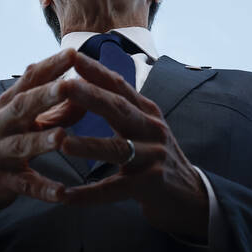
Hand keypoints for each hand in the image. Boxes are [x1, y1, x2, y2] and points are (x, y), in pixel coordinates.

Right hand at [0, 50, 77, 222]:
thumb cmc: (2, 140)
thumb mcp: (24, 121)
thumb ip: (56, 110)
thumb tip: (87, 95)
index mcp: (8, 104)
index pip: (29, 80)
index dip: (50, 66)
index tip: (73, 53)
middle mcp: (0, 124)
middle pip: (22, 107)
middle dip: (44, 96)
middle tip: (68, 86)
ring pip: (20, 145)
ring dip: (41, 141)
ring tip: (61, 136)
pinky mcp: (2, 181)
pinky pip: (25, 185)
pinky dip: (43, 189)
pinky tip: (62, 193)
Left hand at [57, 53, 209, 243]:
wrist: (190, 195)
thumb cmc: (155, 158)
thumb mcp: (143, 128)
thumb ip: (119, 110)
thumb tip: (83, 85)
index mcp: (147, 112)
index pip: (120, 86)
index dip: (96, 71)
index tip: (71, 55)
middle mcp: (152, 129)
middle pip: (118, 109)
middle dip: (90, 97)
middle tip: (63, 87)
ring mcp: (153, 157)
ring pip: (118, 149)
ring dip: (88, 145)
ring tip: (62, 143)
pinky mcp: (151, 184)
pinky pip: (114, 189)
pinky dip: (89, 194)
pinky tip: (66, 196)